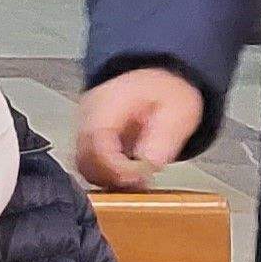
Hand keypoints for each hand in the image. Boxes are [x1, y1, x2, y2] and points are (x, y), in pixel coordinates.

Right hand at [77, 67, 204, 189]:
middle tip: (140, 181)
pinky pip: (87, 163)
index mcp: (108, 101)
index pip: (96, 140)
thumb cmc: (166, 92)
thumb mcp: (178, 111)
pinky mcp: (87, 137)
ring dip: (107, 178)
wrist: (158, 80)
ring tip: (137, 179)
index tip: (138, 177)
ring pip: (82, 164)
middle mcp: (88, 113)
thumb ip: (163, 138)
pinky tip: (128, 175)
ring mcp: (84, 125)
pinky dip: (105, 174)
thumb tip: (148, 164)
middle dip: (111, 176)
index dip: (114, 166)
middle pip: (83, 156)